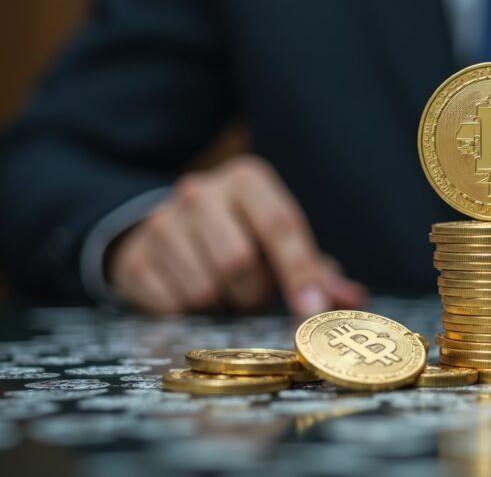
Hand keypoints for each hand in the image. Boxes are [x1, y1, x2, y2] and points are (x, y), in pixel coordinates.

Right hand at [108, 155, 366, 314]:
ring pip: (205, 288)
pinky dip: (190, 313)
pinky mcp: (134, 257)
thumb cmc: (242, 238)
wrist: (165, 232)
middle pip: (238, 261)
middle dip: (253, 292)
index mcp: (247, 180)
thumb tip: (353, 299)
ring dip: (222, 305)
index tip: (310, 310)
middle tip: (253, 294)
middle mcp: (201, 191)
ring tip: (223, 291)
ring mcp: (161, 222)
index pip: (280, 225)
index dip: (299, 272)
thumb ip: (318, 271)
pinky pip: (172, 305)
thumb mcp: (280, 243)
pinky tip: (192, 295)